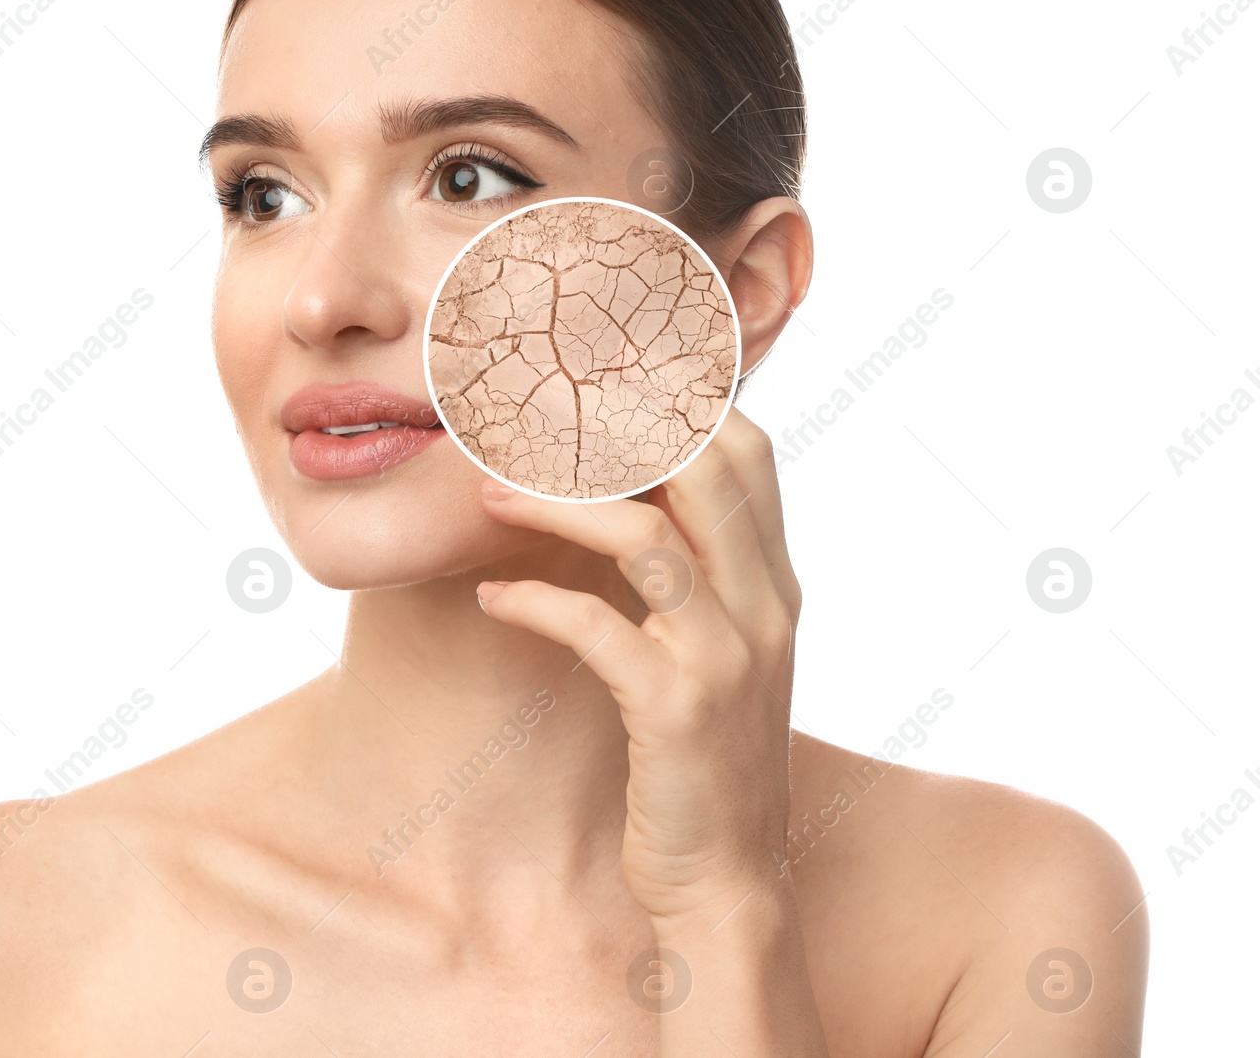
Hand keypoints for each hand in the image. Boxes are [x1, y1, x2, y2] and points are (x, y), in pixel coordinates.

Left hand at [475, 407, 800, 928]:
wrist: (730, 883)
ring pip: (645, 536)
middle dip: (615, 431)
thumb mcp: (726, 655)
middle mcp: (764, 608)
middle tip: (533, 424)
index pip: (749, 451)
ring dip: (555, 506)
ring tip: (490, 499)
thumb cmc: (706, 759)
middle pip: (705, 467)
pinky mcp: (677, 710)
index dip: (679, 401)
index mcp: (776, 585)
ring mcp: (726, 658)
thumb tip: (630, 502)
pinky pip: (596, 627)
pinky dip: (534, 602)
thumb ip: (701, 579)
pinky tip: (492, 599)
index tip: (602, 383)